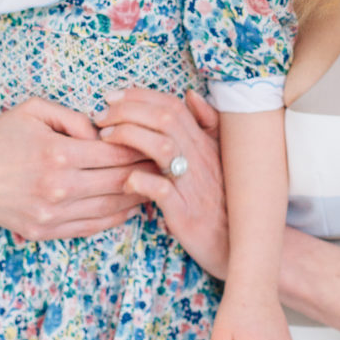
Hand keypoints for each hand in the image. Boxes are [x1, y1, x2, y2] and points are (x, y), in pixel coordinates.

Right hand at [0, 98, 145, 239]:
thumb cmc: (0, 134)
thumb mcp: (34, 110)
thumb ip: (74, 118)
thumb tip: (106, 131)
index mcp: (58, 154)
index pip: (117, 154)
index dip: (142, 149)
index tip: (159, 144)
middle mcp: (57, 188)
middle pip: (119, 183)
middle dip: (147, 174)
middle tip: (168, 165)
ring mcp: (51, 214)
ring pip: (110, 209)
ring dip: (137, 198)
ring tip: (156, 186)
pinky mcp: (43, 231)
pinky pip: (91, 227)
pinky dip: (115, 217)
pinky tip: (129, 206)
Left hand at [98, 87, 229, 279]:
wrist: (238, 244)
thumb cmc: (222, 200)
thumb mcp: (218, 158)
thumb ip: (207, 125)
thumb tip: (191, 95)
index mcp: (205, 143)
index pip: (172, 106)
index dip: (139, 96)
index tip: (112, 97)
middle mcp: (201, 159)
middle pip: (164, 118)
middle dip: (127, 110)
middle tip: (101, 116)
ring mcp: (193, 186)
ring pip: (162, 146)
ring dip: (129, 136)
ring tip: (106, 139)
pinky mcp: (186, 214)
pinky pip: (162, 190)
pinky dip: (139, 180)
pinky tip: (124, 181)